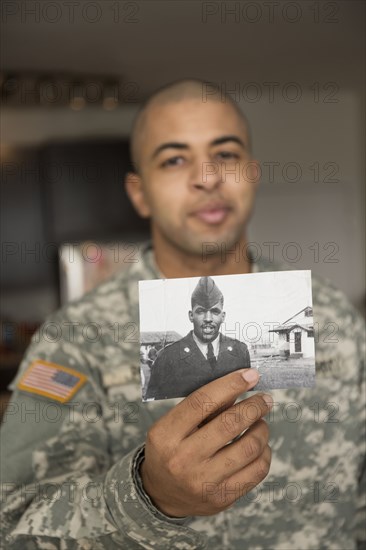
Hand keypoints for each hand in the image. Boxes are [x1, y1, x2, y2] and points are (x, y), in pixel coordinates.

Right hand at [140, 368, 271, 516]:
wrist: (161, 494)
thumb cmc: (170, 450)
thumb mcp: (173, 424)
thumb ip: (202, 408)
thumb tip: (238, 387)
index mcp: (166, 434)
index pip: (202, 402)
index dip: (230, 385)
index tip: (250, 375)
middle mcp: (183, 459)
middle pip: (229, 424)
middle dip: (254, 406)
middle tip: (264, 399)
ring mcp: (203, 482)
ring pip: (249, 448)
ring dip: (261, 429)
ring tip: (261, 422)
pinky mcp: (222, 498)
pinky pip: (256, 472)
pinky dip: (264, 453)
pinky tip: (260, 446)